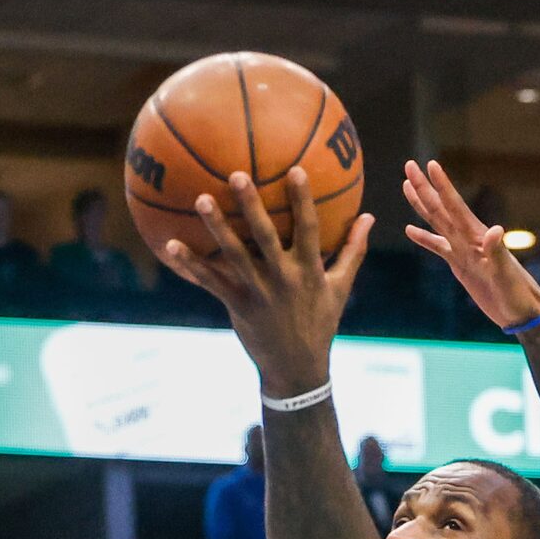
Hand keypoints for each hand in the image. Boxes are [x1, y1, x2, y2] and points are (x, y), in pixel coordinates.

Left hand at [152, 169, 372, 395]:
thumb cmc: (320, 323)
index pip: (308, 229)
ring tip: (201, 199)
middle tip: (237, 174)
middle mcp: (283, 278)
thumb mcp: (340, 288)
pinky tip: (170, 244)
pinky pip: (211, 281)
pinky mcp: (238, 305)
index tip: (295, 169)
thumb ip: (353, 251)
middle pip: (265, 235)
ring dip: (217, 227)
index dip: (302, 200)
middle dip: (251, 205)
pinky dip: (191, 264)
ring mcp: (258, 292)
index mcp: (309, 271)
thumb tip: (369, 217)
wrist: (297, 369)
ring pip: (234, 254)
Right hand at [402, 161, 539, 329]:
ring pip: (437, 222)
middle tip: (409, 165)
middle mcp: (468, 239)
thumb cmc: (517, 294)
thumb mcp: (506, 275)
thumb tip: (495, 230)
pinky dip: (424, 238)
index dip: (443, 186)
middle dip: (425, 187)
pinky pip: (438, 247)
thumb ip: (498, 253)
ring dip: (422, 204)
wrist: (521, 312)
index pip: (456, 207)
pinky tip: (410, 230)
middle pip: (440, 208)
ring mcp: (463, 250)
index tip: (431, 165)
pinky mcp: (460, 264)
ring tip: (406, 186)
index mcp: (477, 238)